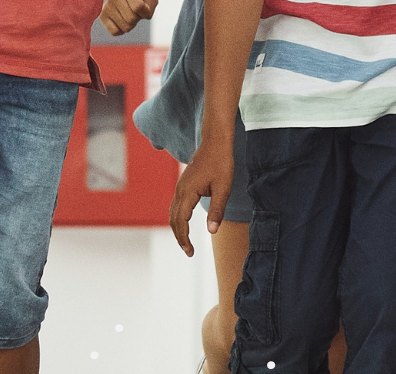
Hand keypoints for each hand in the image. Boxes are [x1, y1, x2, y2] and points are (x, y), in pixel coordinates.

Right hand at [99, 0, 159, 35]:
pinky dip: (121, 30)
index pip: (139, 7)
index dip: (146, 12)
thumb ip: (152, 4)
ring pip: (125, 27)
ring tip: (128, 14)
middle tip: (135, 11)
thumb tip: (143, 15)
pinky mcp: (102, 15)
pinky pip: (115, 32)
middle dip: (138, 18)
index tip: (145, 8)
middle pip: (132, 19)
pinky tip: (122, 21)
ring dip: (131, 24)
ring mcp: (107, 6)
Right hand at [168, 136, 235, 255]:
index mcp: (187, 192)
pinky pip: (176, 205)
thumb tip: (212, 232)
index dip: (184, 239)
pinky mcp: (183, 183)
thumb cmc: (221, 163)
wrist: (215, 142)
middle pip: (173, 219)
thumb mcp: (223, 189)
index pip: (181, 222)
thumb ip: (217, 211)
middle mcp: (180, 190)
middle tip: (189, 252)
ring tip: (186, 241)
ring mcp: (180, 186)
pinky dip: (178, 218)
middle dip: (179, 237)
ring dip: (178, 228)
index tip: (190, 252)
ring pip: (172, 212)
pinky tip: (186, 223)